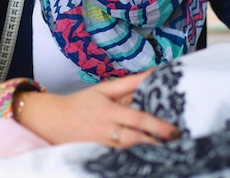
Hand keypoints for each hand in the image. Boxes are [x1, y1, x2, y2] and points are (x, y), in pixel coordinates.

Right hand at [16, 70, 179, 147]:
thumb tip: (153, 72)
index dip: (157, 125)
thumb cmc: (81, 103)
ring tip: (168, 150)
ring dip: (148, 150)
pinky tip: (146, 157)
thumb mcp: (104, 88)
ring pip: (129, 150)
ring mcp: (102, 145)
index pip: (137, 119)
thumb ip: (130, 83)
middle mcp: (106, 130)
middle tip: (176, 143)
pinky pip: (119, 157)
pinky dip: (133, 156)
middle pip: (135, 139)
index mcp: (108, 112)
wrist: (53, 120)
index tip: (174, 129)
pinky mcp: (99, 155)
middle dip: (156, 142)